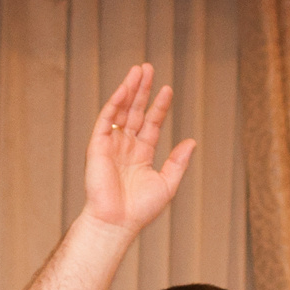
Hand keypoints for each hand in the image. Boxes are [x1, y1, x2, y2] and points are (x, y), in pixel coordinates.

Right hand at [80, 64, 194, 236]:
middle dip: (142, 90)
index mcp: (142, 154)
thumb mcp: (167, 183)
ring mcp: (111, 144)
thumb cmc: (141, 209)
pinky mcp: (98, 145)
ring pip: (121, 110)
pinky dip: (114, 103)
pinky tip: (124, 89)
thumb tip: (191, 142)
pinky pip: (106, 119)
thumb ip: (178, 162)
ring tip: (138, 70)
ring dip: (129, 89)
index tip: (167, 89)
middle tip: (148, 67)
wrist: (118, 222)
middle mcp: (126, 146)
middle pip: (135, 111)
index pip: (151, 123)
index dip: (159, 106)